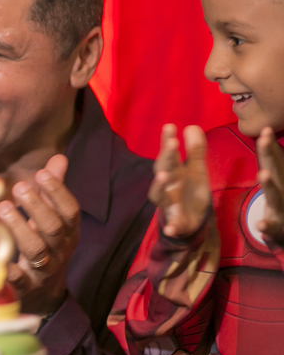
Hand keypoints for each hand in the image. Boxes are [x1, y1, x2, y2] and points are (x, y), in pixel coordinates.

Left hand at [0, 154, 79, 315]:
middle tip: (18, 187)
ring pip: (35, 250)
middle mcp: (58, 251)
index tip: (41, 173)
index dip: (58, 192)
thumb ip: (52, 193)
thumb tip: (59, 158)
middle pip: (53, 229)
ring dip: (19, 228)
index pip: (70, 211)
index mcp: (67, 233)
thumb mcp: (52, 222)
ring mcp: (42, 271)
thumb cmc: (45, 249)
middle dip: (37, 207)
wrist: (42, 296)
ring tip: (1, 208)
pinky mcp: (23, 288)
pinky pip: (10, 277)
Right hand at [149, 124, 210, 238]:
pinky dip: (170, 227)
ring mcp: (167, 204)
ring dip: (159, 185)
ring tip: (163, 175)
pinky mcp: (175, 223)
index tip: (170, 126)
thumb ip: (195, 150)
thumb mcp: (196, 170)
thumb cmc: (190, 191)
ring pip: (158, 195)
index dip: (167, 141)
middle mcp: (166, 186)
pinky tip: (171, 228)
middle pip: (162, 170)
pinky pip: (171, 225)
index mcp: (172, 172)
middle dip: (166, 158)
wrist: (191, 221)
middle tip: (173, 144)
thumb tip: (192, 126)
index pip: (167, 155)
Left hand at [257, 127, 283, 244]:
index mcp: (281, 181)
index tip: (265, 129)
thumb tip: (267, 138)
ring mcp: (282, 210)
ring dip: (270, 186)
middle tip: (263, 138)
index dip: (270, 146)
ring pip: (276, 197)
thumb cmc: (282, 204)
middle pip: (277, 171)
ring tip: (263, 173)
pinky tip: (260, 224)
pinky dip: (267, 226)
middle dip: (270, 155)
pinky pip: (272, 227)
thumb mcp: (280, 183)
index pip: (276, 161)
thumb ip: (274, 164)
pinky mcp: (279, 229)